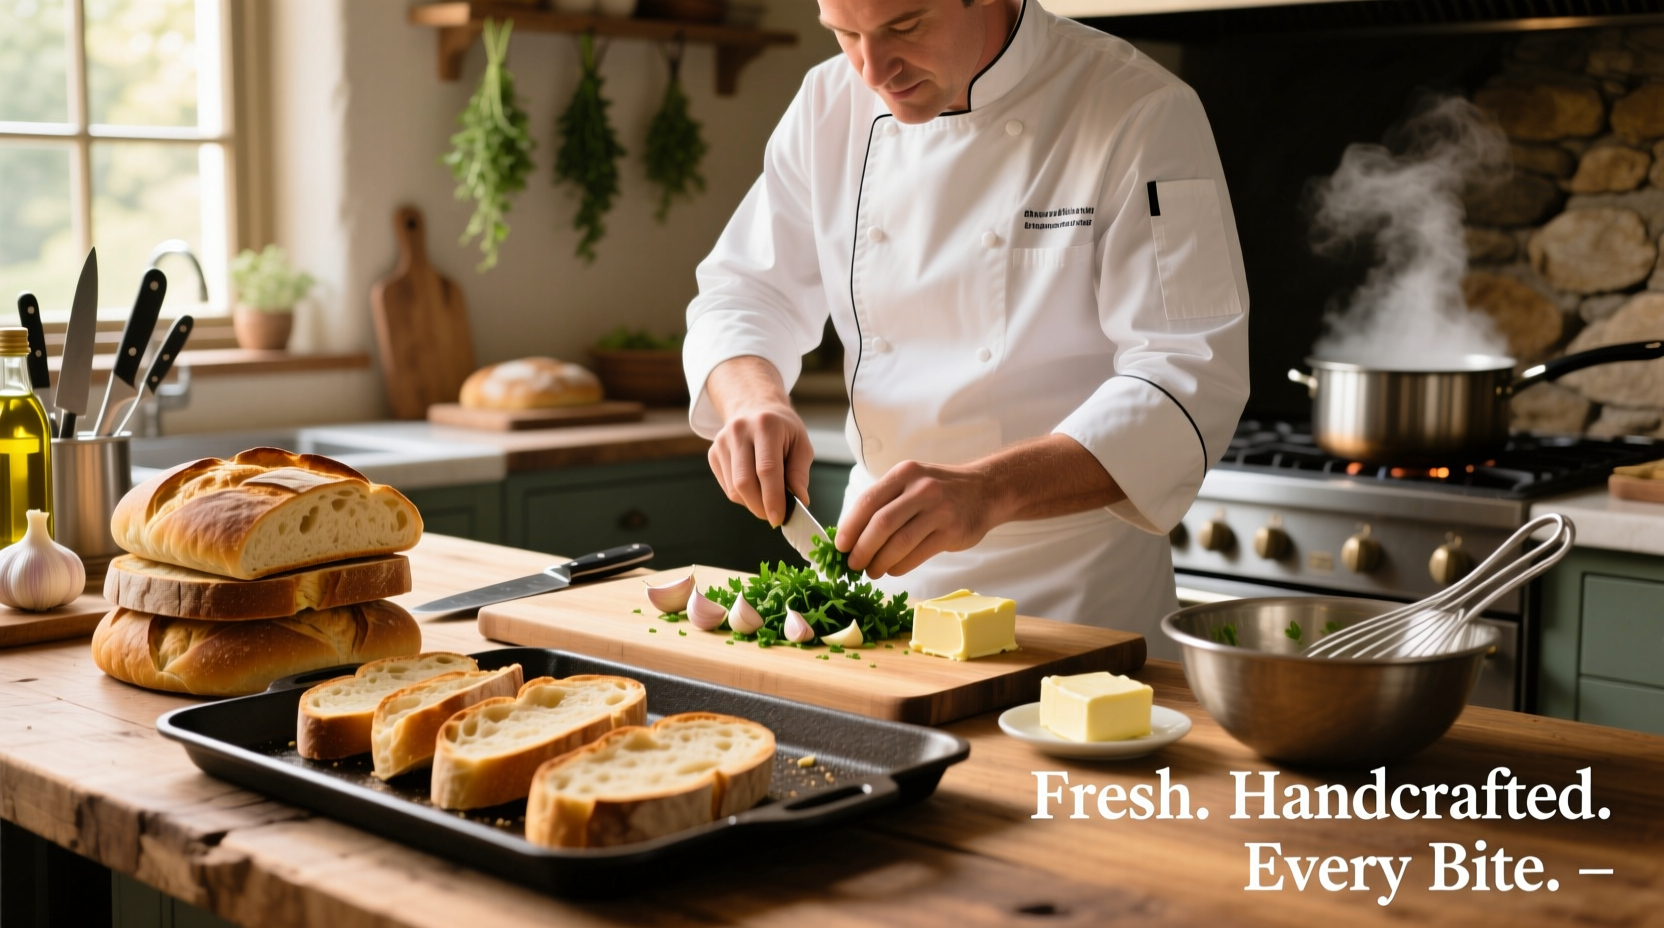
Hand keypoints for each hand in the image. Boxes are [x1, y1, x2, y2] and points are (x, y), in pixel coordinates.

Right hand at [705, 357, 812, 525]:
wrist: (754, 407)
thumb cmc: (781, 428)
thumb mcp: (800, 443)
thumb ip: (800, 472)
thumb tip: (799, 501)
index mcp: (765, 425)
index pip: (767, 469)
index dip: (773, 498)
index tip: (779, 518)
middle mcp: (739, 431)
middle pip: (745, 482)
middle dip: (761, 506)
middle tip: (775, 516)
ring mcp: (721, 442)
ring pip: (734, 489)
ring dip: (753, 503)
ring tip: (768, 498)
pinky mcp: (713, 454)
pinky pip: (727, 487)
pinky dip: (743, 496)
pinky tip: (755, 487)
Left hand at [837, 435, 1125, 577]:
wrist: (986, 490)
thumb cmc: (940, 490)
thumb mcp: (912, 482)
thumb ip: (886, 501)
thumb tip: (852, 535)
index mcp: (905, 474)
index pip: (868, 501)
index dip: (850, 527)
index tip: (840, 546)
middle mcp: (922, 489)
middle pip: (881, 524)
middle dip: (862, 549)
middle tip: (853, 564)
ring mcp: (939, 510)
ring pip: (899, 542)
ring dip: (880, 562)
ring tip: (871, 571)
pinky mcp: (952, 531)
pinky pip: (918, 554)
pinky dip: (900, 566)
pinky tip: (893, 569)